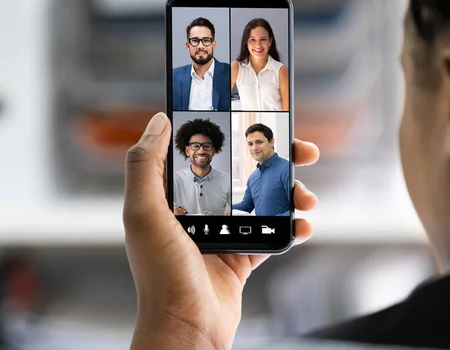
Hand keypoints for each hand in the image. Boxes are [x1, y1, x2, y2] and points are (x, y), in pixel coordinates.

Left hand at [123, 113, 318, 349]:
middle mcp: (200, 211)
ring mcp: (223, 233)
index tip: (259, 121)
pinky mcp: (242, 256)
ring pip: (264, 202)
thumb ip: (144, 166)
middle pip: (243, 174)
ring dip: (291, 195)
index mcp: (176, 197)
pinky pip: (272, 235)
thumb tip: (159, 121)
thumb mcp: (142, 214)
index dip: (233, 135)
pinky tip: (305, 225)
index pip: (208, 153)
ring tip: (306, 198)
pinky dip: (292, 228)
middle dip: (276, 161)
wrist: (187, 329)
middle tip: (302, 152)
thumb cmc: (161, 276)